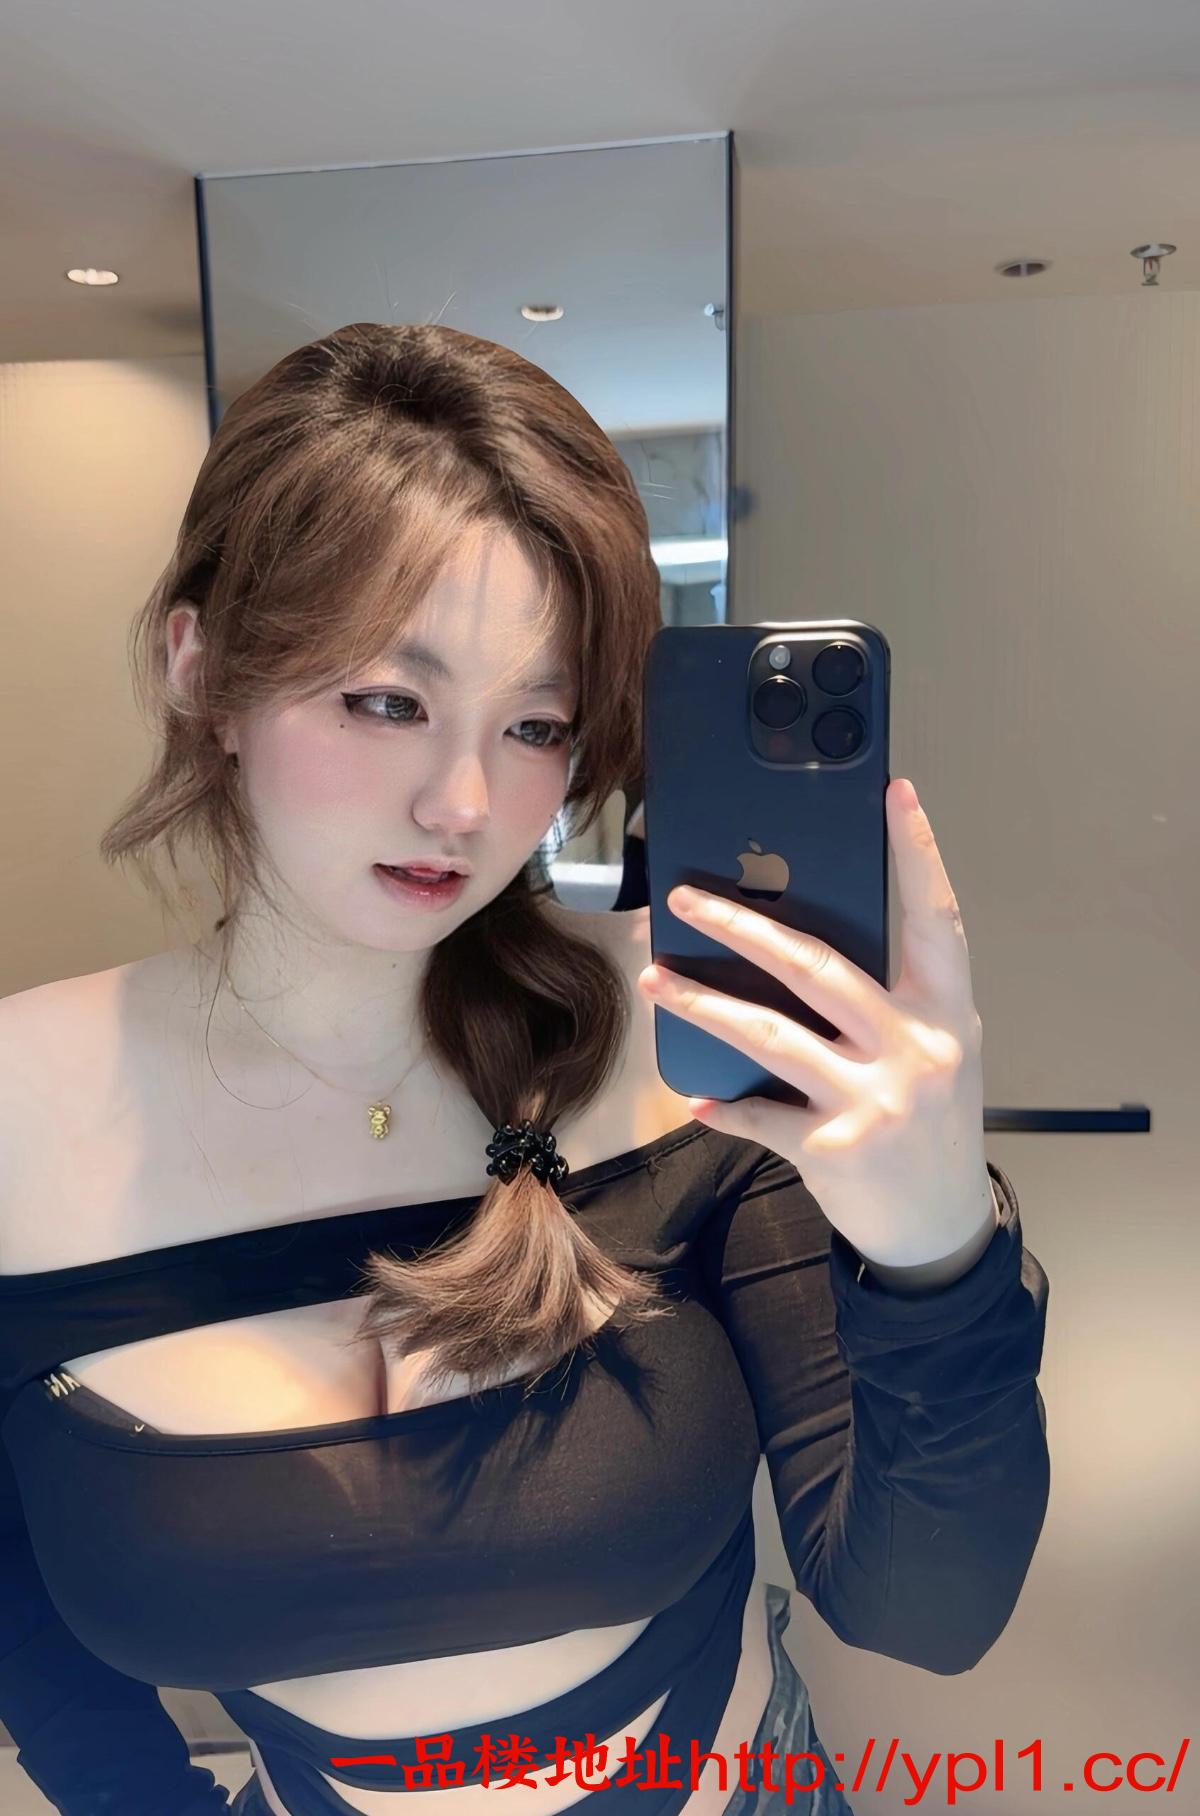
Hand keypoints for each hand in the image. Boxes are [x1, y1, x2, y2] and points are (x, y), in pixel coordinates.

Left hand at [636, 777, 995, 1270]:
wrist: (941, 1227)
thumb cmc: (931, 1124)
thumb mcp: (936, 1050)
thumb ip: (890, 999)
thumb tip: (798, 943)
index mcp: (947, 1012)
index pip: (936, 918)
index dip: (918, 854)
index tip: (894, 794)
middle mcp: (915, 1049)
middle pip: (820, 968)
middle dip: (744, 926)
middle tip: (687, 897)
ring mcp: (875, 1101)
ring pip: (770, 1035)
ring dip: (703, 1003)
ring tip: (657, 976)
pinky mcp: (834, 1150)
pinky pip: (760, 1115)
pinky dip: (724, 1106)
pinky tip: (695, 1097)